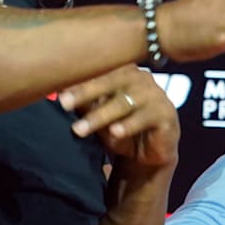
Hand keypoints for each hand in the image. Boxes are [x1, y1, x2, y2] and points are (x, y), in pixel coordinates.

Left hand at [59, 64, 179, 167]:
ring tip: (80, 129)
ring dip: (101, 116)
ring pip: (126, 102)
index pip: (101, 71)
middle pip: (113, 81)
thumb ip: (83, 102)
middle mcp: (142, 79)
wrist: (148, 153)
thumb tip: (57, 90)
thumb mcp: (98, 114)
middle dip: (86, 93)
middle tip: (64, 104)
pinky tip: (115, 132)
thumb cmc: (120, 127)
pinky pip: (146, 118)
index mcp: (125, 71)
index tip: (57, 91)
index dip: (79, 79)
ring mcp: (157, 95)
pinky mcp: (167, 115)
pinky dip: (129, 125)